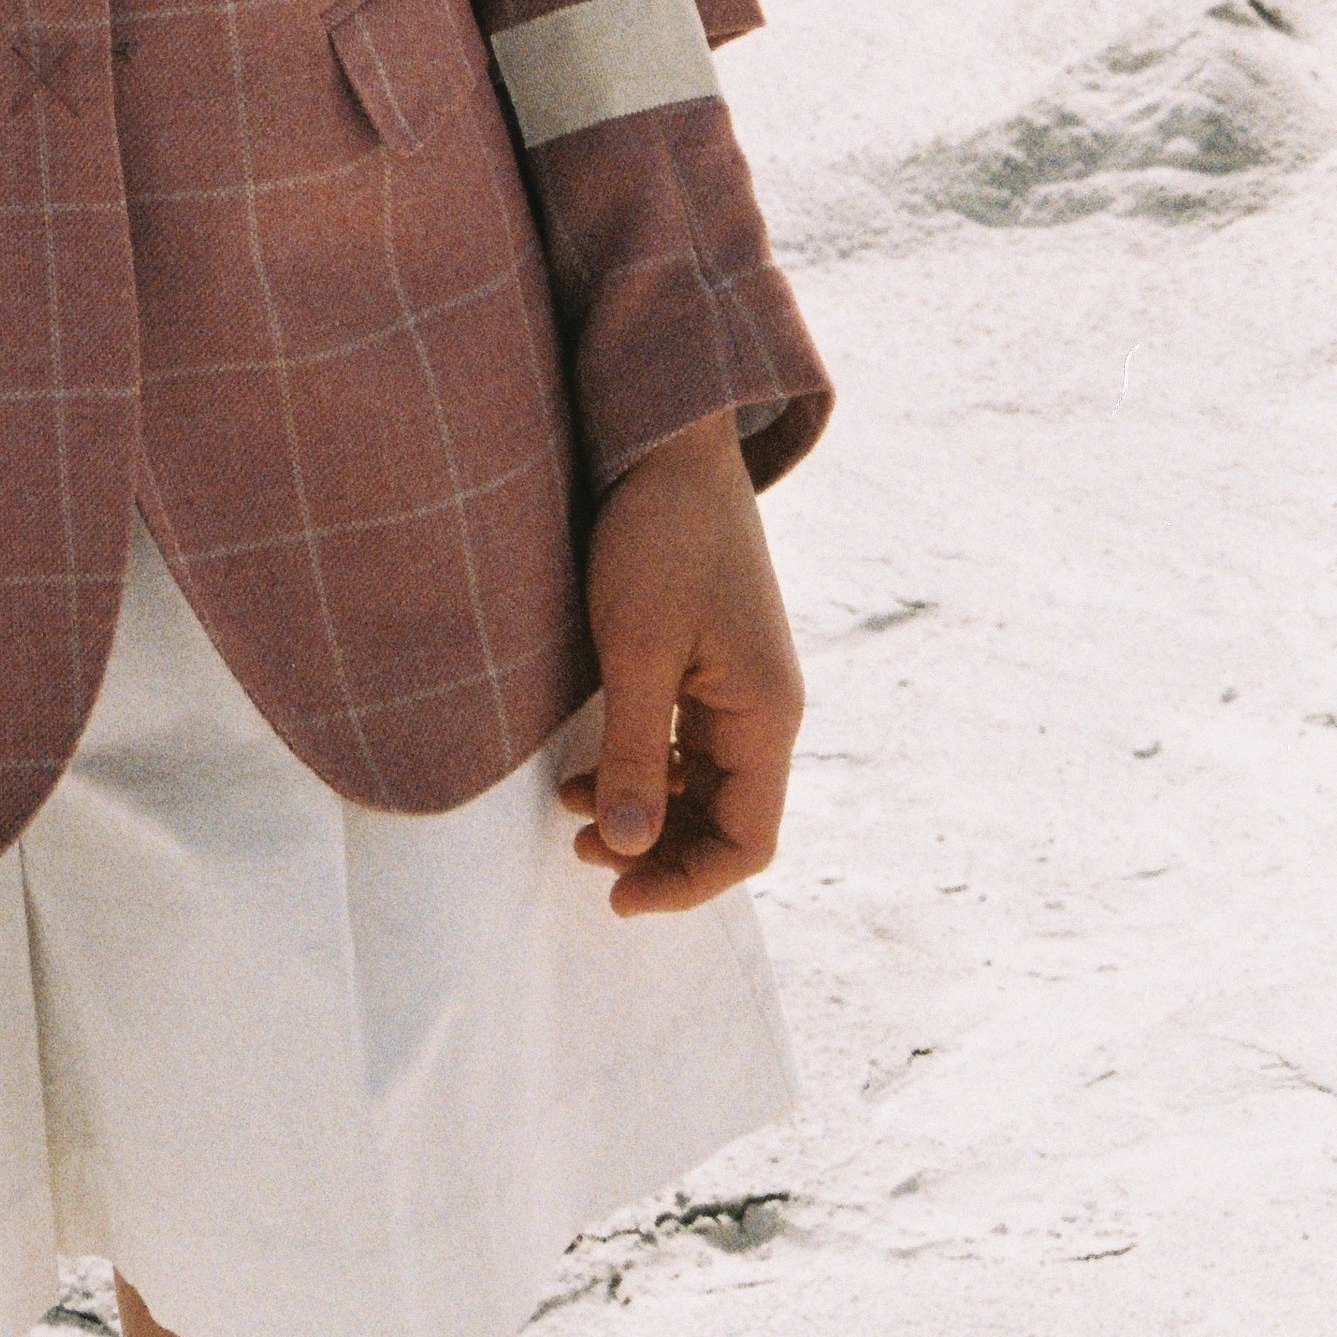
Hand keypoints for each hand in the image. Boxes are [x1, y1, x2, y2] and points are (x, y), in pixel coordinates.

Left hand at [559, 415, 803, 915]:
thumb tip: (630, 850)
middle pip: (729, 821)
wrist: (667, 442)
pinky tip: (587, 769)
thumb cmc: (656, 538)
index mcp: (765, 714)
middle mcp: (765, 708)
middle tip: (583, 857)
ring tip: (571, 815)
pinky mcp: (712, 658)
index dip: (686, 882)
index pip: (750, 842)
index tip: (615, 895)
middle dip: (661, 851)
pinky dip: (647, 768)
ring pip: (706, 785)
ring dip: (648, 812)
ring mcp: (742, 682)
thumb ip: (635, 755)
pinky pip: (690, 742)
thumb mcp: (636, 651)